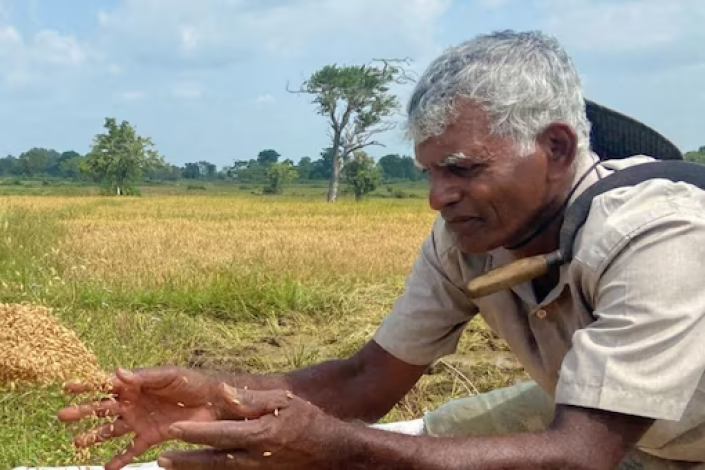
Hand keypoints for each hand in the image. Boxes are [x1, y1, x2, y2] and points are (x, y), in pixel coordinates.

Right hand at [57, 366, 226, 469]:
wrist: (214, 401)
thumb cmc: (192, 382)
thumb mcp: (168, 375)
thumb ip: (143, 376)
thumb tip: (117, 371)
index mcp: (136, 384)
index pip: (107, 384)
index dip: (87, 385)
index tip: (67, 387)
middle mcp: (134, 402)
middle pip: (103, 408)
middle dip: (83, 412)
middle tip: (63, 416)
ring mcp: (140, 420)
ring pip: (111, 430)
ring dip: (95, 436)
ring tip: (77, 443)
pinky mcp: (151, 436)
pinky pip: (131, 450)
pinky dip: (119, 459)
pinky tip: (107, 467)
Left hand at [157, 384, 348, 469]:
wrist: (332, 449)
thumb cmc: (309, 420)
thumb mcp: (282, 401)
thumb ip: (250, 399)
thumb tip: (222, 391)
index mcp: (259, 435)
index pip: (220, 434)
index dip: (195, 432)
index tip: (173, 428)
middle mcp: (255, 456)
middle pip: (213, 459)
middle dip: (186, 459)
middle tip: (160, 457)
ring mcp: (257, 468)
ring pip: (218, 469)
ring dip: (193, 468)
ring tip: (168, 464)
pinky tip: (197, 468)